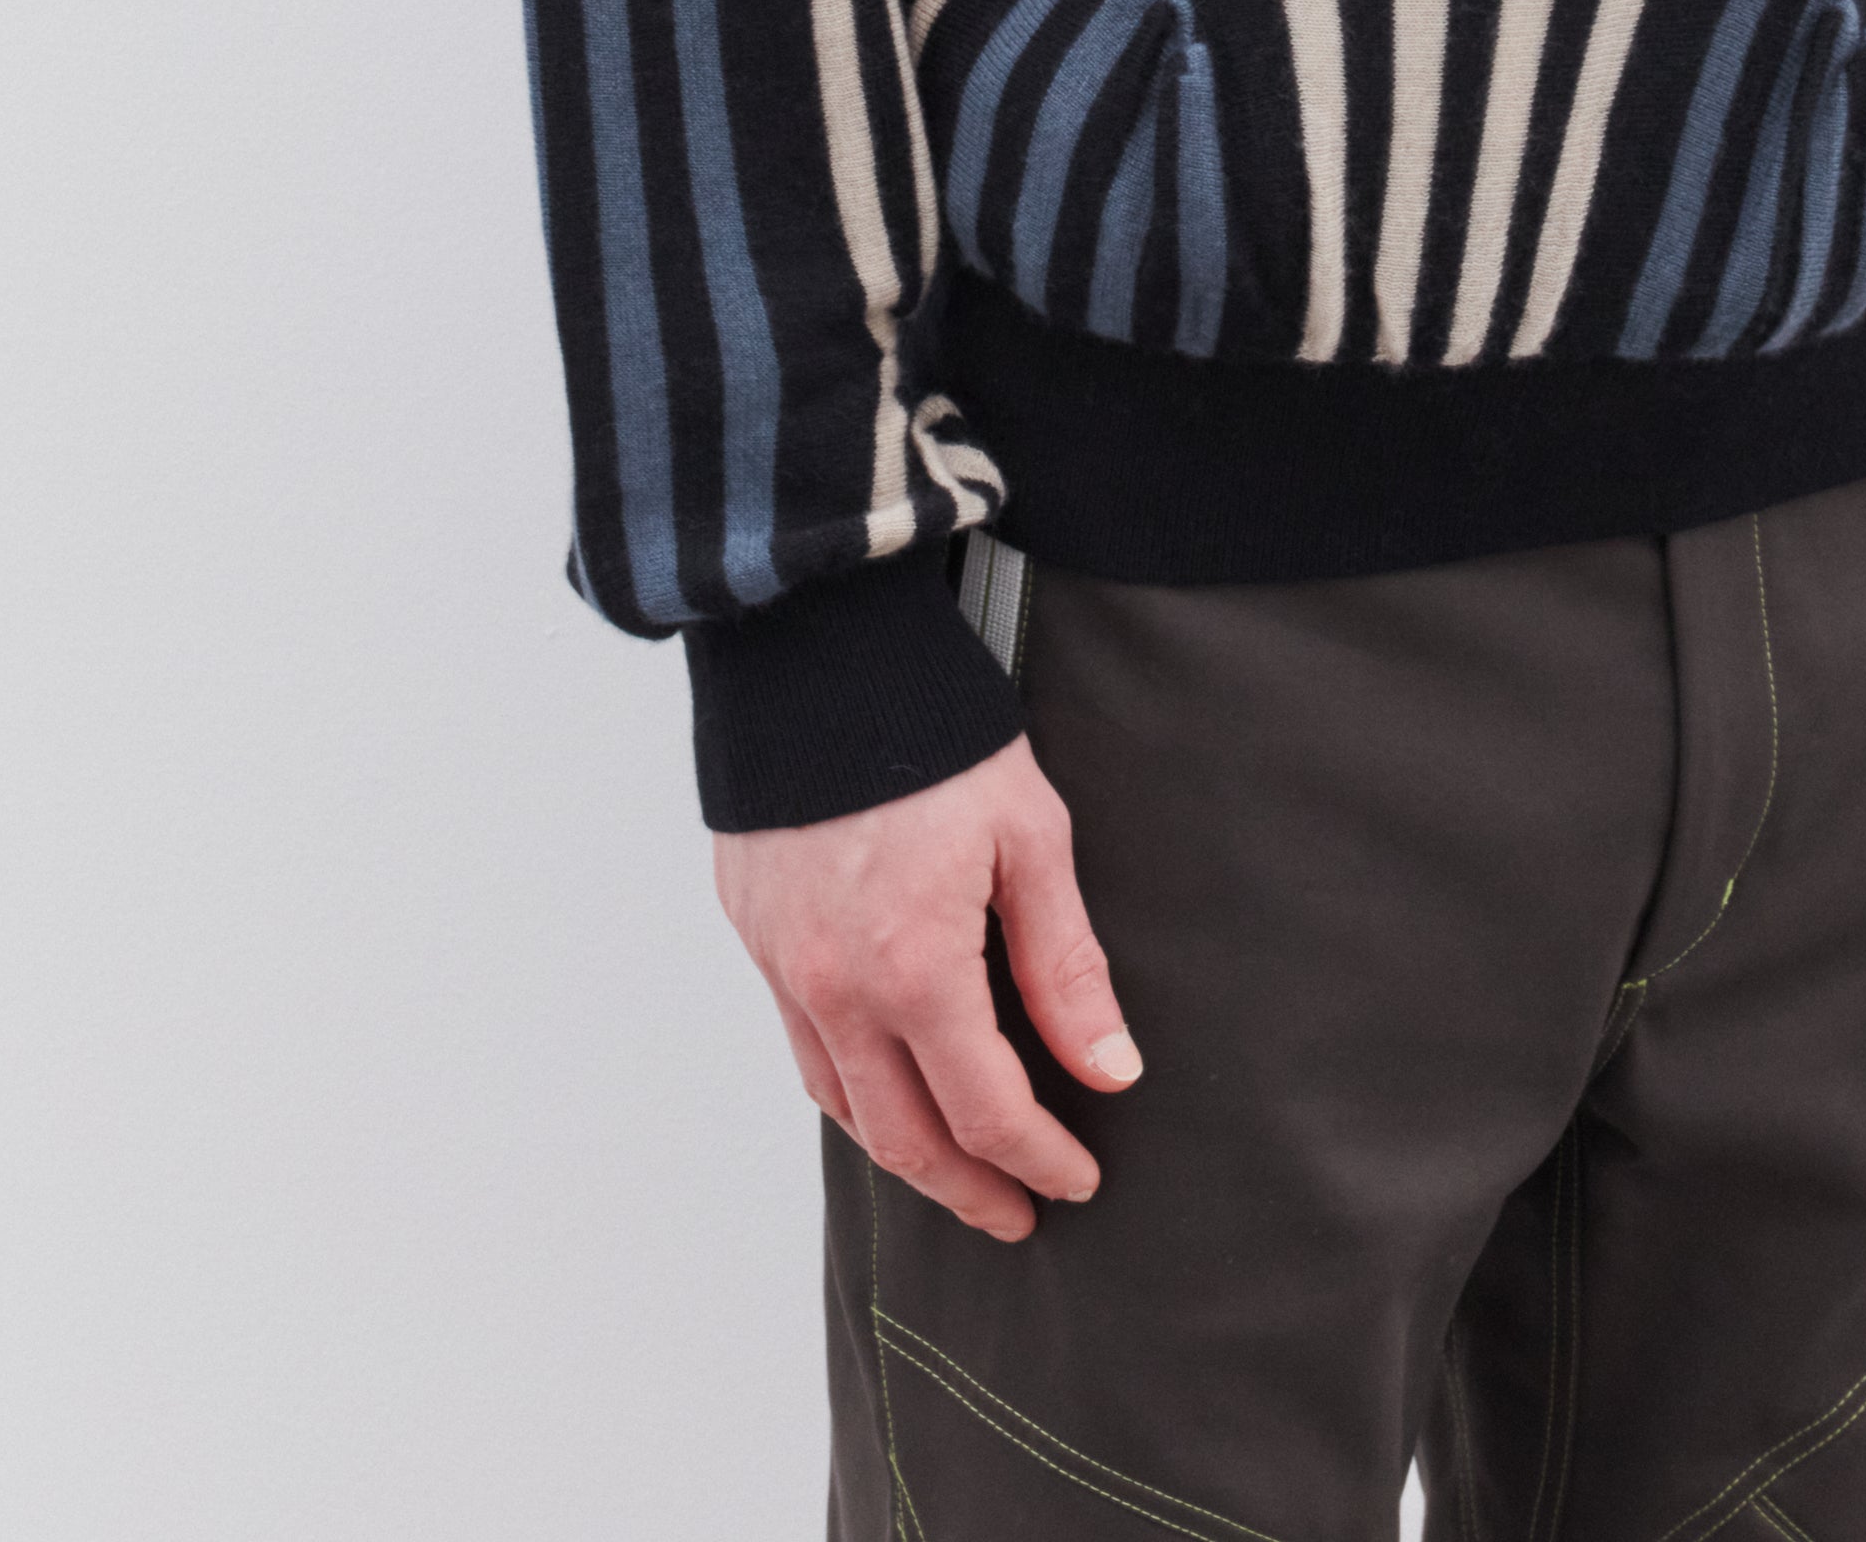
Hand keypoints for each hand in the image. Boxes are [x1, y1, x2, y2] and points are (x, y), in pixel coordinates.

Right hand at [712, 736, 1142, 1242]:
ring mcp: (784, 968)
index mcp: (913, 970)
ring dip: (906, 1156)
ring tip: (959, 1173)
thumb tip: (1109, 1069)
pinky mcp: (756, 937)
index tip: (1078, 1180)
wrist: (816, 652)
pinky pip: (803, 1052)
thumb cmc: (937, 732)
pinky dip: (851, 1096)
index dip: (1038, 1160)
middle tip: (1019, 1213)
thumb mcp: (1029, 837)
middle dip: (971, 1190)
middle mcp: (836, 990)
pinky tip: (885, 1095)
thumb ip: (1066, 965)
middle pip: (906, 1140)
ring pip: (844, 1110)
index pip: (984, 1113)